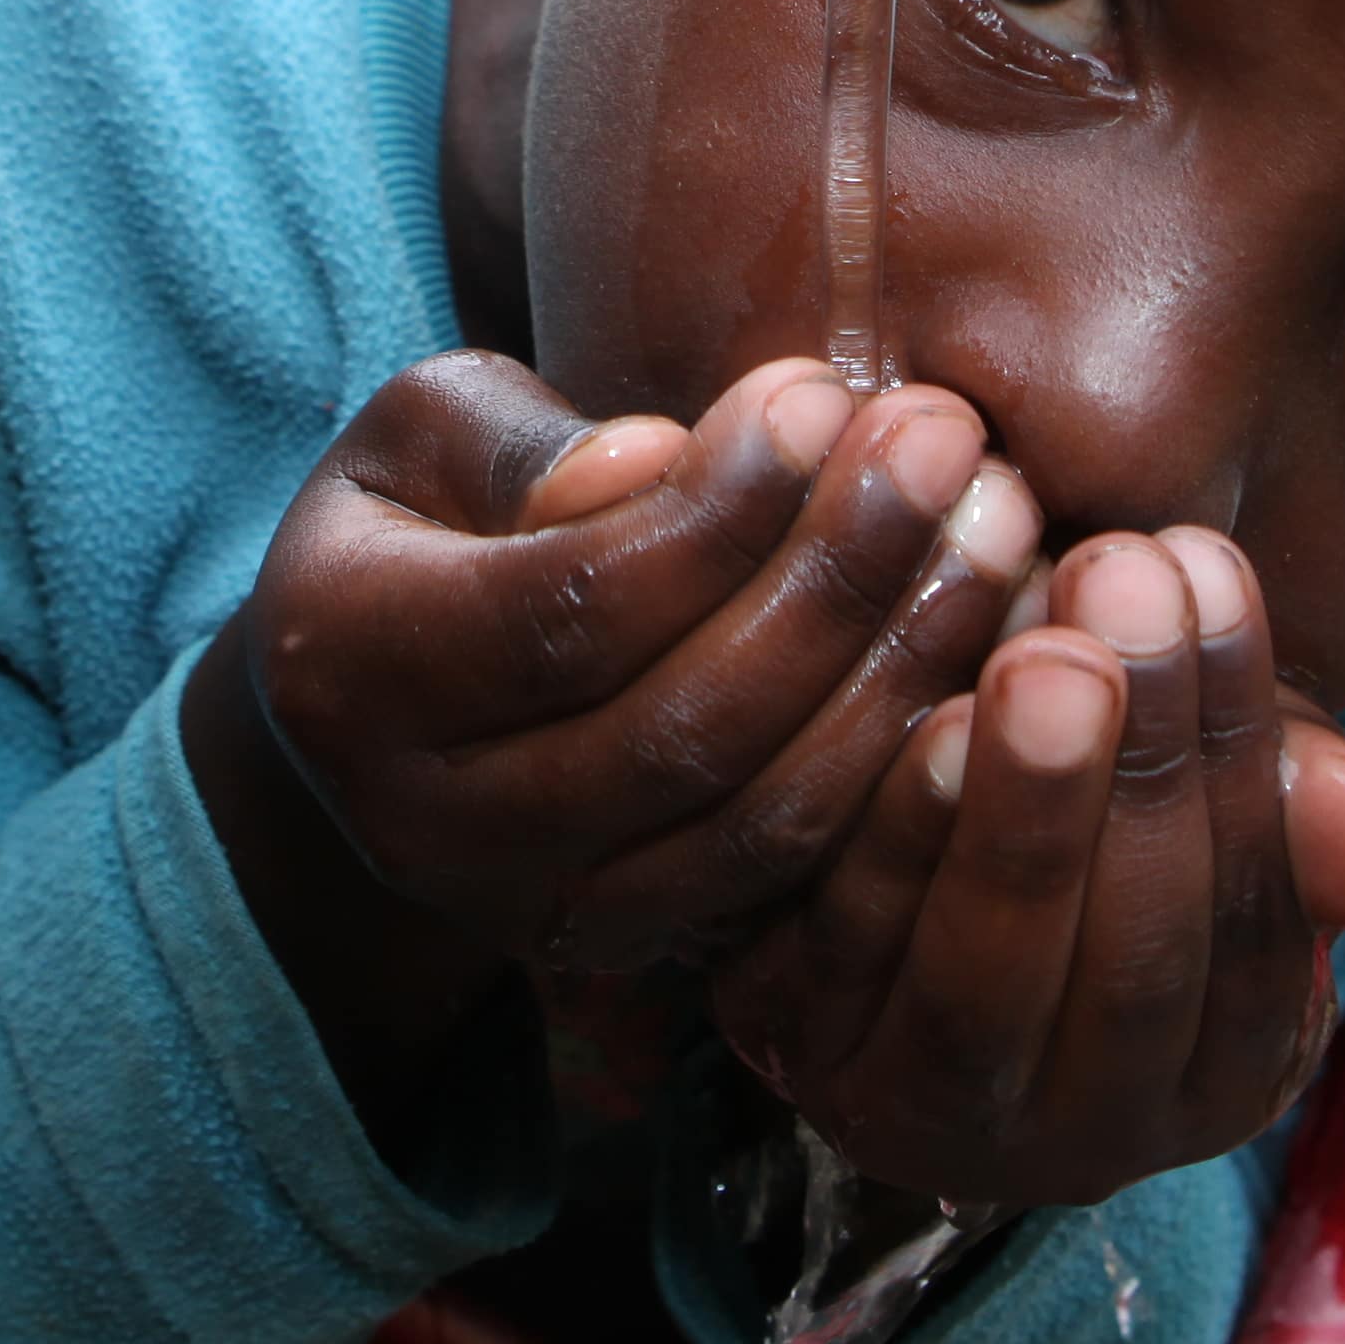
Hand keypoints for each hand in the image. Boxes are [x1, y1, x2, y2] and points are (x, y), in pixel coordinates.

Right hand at [195, 360, 1040, 1047]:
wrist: (379, 702)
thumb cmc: (425, 515)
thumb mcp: (425, 435)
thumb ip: (527, 448)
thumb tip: (658, 464)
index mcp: (348, 673)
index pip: (568, 609)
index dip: (716, 513)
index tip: (825, 396)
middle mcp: (430, 828)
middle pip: (679, 731)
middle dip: (837, 578)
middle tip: (950, 442)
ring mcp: (538, 912)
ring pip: (757, 824)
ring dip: (900, 669)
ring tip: (995, 521)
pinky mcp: (640, 947)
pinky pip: (799, 882)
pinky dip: (906, 771)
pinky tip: (988, 645)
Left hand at [709, 529, 1344, 1209]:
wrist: (883, 853)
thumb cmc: (1095, 797)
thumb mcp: (1208, 789)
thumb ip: (1295, 807)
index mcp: (1225, 1074)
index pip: (1257, 939)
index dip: (1244, 756)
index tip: (1212, 572)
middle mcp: (1091, 1138)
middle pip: (1133, 972)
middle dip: (1142, 772)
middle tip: (1125, 586)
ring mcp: (937, 1120)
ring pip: (992, 987)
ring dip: (1027, 813)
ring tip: (1046, 658)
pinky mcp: (804, 1061)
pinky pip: (852, 961)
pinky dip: (895, 841)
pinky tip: (926, 719)